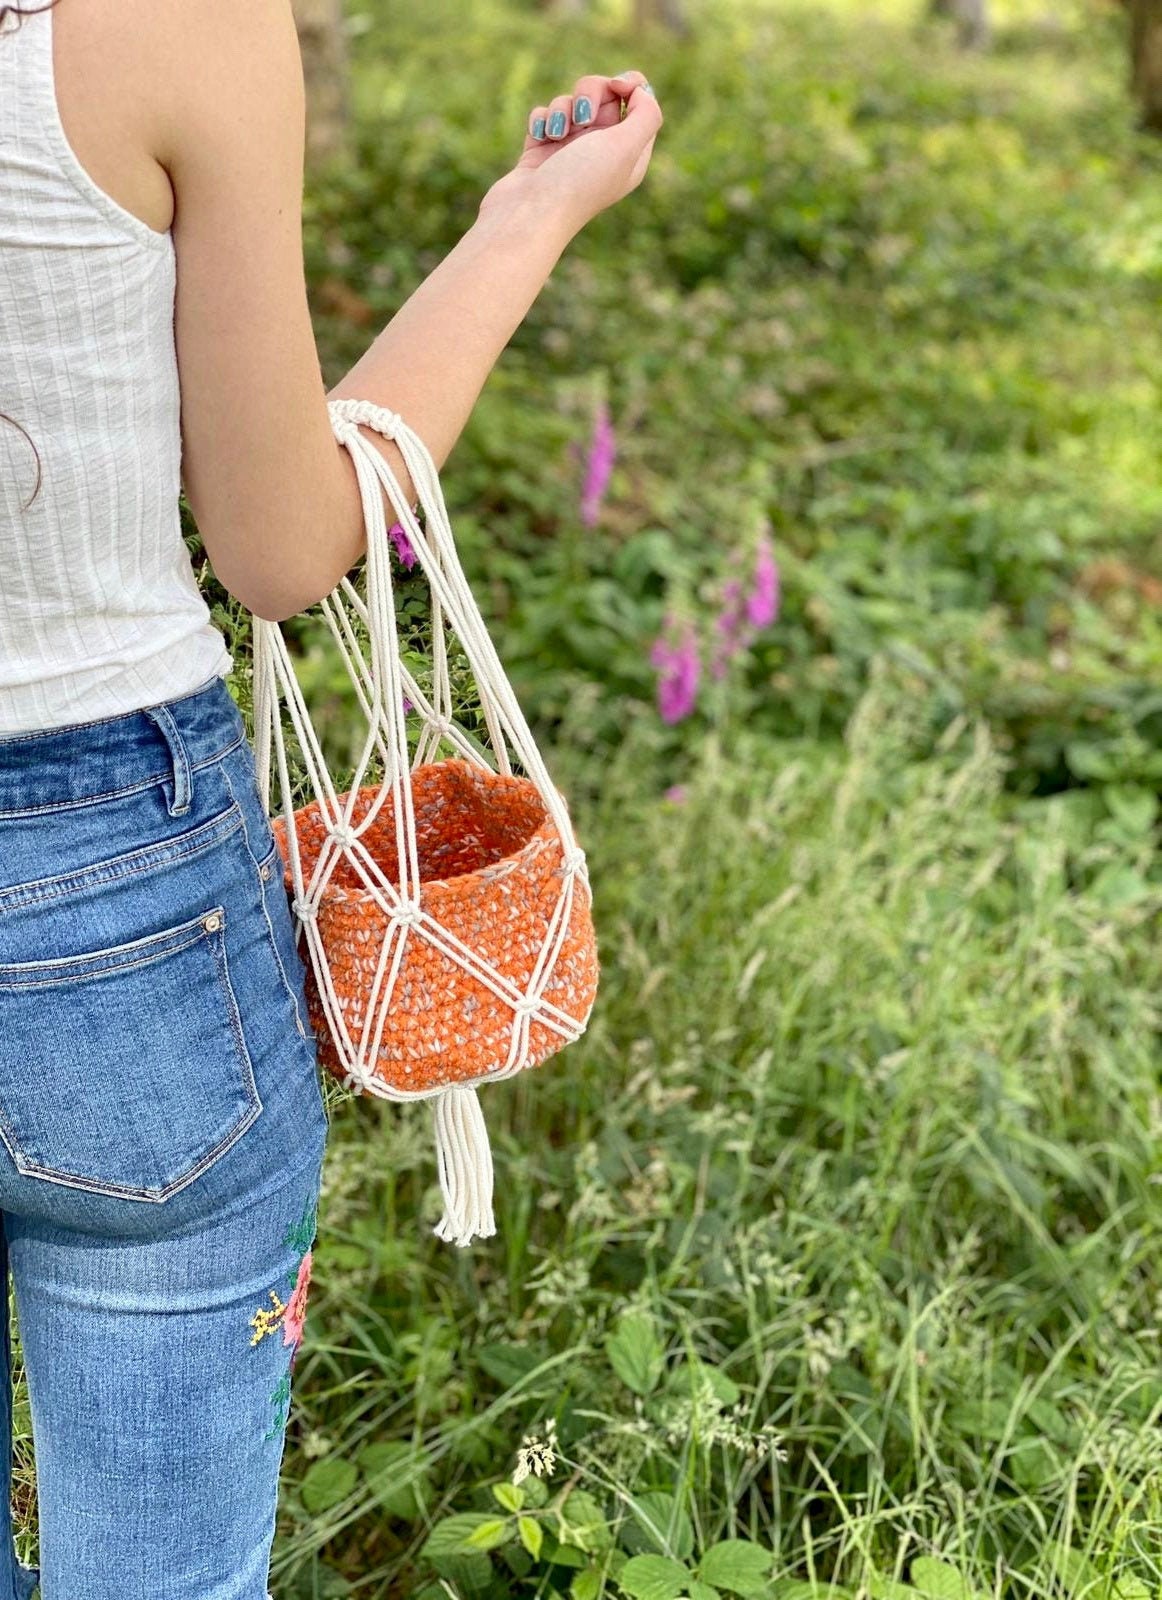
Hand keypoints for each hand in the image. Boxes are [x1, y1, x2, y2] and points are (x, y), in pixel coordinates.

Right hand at [478, 69, 662, 237]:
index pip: (640, 103)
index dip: (630, 85)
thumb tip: (640, 91)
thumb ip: (647, 115)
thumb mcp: (625, 148)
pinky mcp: (542, 149)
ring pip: (571, 100)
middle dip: (590, 93)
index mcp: (630, 155)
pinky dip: (541, 121)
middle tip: (583, 117)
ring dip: (561, 109)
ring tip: (556, 135)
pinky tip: (540, 140)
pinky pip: (545, 114)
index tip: (616, 85)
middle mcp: (603, 151)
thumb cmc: (579, 183)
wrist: (529, 214)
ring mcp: (571, 150)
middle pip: (605, 93)